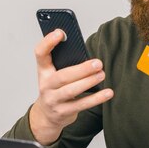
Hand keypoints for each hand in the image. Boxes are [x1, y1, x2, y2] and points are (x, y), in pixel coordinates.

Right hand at [30, 29, 113, 144]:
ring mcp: (53, 100)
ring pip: (72, 91)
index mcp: (44, 71)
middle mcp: (46, 85)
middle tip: (98, 63)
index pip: (40, 54)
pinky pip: (81, 105)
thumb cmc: (56, 88)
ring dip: (89, 82)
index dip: (48, 42)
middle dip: (82, 69)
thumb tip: (88, 54)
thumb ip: (66, 62)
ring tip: (102, 74)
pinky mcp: (64, 112)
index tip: (60, 32)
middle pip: (63, 76)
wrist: (47, 115)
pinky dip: (96, 98)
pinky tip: (108, 93)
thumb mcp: (55, 74)